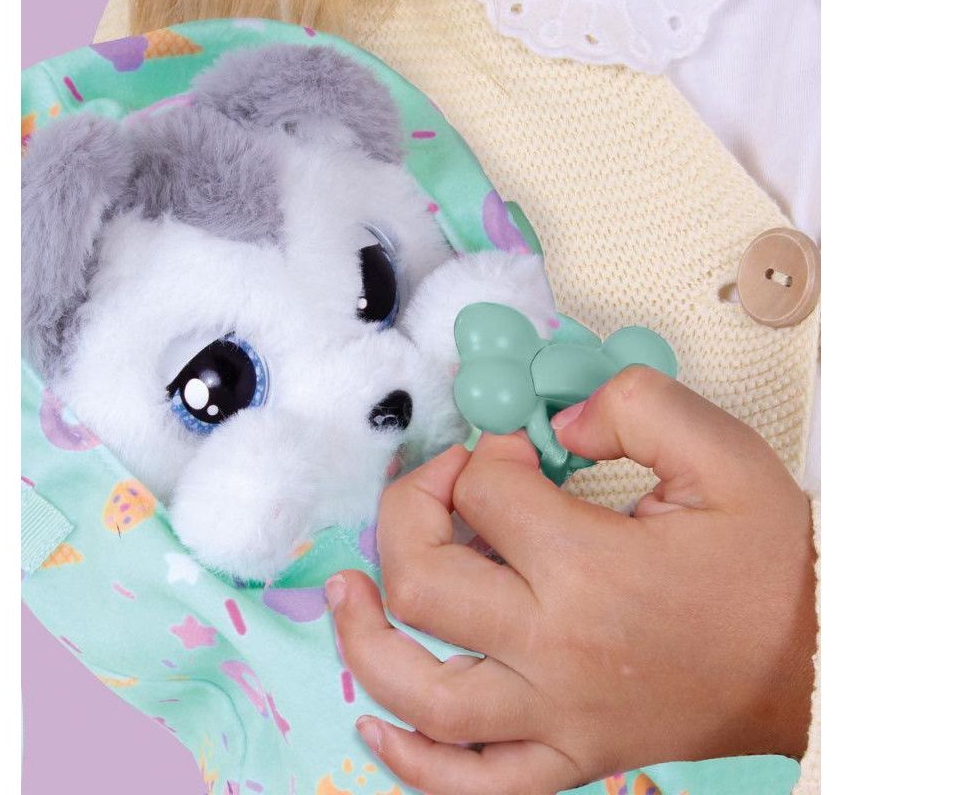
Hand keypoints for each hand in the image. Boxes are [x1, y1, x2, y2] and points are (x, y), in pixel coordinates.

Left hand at [326, 366, 815, 793]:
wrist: (818, 664)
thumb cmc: (773, 567)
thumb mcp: (724, 457)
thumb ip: (636, 406)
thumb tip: (556, 418)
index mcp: (592, 571)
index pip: (486, 493)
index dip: (486, 450)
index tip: (512, 444)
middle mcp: (557, 651)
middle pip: (424, 583)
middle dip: (408, 513)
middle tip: (437, 487)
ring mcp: (555, 716)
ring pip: (419, 693)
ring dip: (365, 639)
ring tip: (346, 592)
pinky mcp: (568, 757)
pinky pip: (470, 783)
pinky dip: (412, 764)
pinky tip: (378, 727)